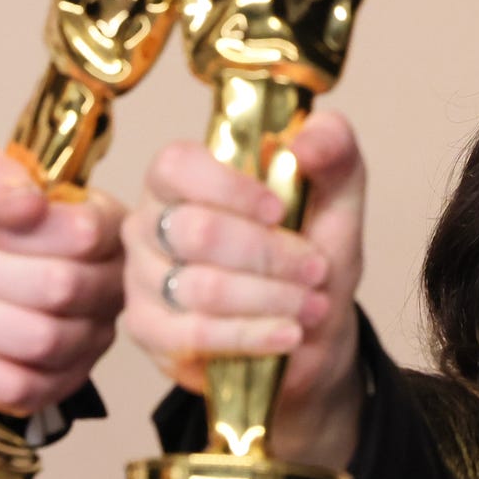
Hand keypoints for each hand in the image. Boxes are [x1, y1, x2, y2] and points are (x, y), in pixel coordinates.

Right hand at [122, 108, 366, 467]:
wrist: (310, 330)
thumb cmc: (309, 251)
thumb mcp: (336, 195)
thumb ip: (333, 149)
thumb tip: (303, 143)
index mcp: (181, 178)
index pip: (177, 166)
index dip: (229, 188)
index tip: (280, 210)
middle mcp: (150, 223)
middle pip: (197, 231)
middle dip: (269, 254)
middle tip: (316, 269)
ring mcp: (142, 278)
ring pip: (201, 287)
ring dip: (271, 298)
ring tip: (312, 305)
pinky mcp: (148, 330)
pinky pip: (193, 335)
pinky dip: (252, 335)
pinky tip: (287, 333)